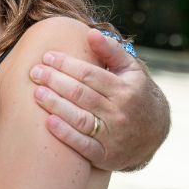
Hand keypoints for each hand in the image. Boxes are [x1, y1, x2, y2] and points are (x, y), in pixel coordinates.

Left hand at [29, 29, 170, 171]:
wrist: (154, 132)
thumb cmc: (134, 92)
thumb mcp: (130, 70)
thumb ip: (111, 50)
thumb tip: (91, 32)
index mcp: (125, 90)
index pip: (90, 74)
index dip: (66, 64)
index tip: (47, 56)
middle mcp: (120, 113)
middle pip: (82, 95)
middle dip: (55, 81)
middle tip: (34, 72)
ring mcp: (113, 136)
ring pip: (80, 119)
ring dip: (56, 105)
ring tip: (36, 93)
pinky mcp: (106, 156)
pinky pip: (83, 145)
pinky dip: (65, 135)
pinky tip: (48, 122)